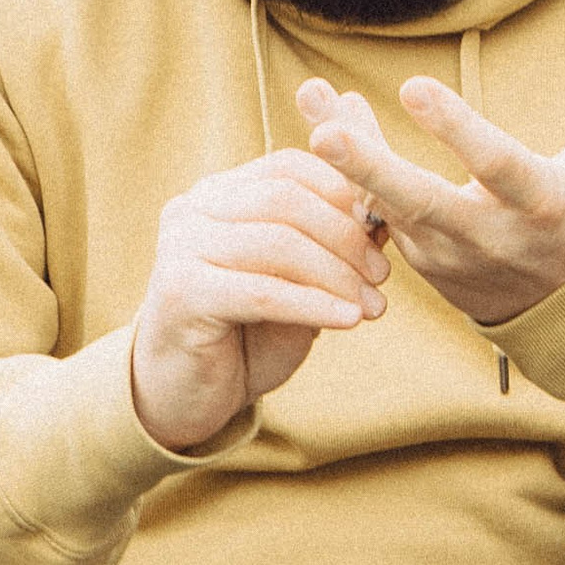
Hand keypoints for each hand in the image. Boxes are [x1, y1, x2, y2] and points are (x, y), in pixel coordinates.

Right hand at [130, 149, 390, 453]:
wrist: (183, 397)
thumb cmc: (245, 337)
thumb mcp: (296, 284)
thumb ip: (328, 249)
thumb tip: (384, 221)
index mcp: (217, 194)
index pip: (289, 168)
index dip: (343, 194)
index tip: (383, 233)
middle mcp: (192, 210)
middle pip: (285, 200)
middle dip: (345, 236)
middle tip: (382, 274)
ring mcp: (180, 248)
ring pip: (277, 244)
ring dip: (336, 275)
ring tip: (373, 305)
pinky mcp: (180, 294)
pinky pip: (263, 292)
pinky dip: (314, 305)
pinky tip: (349, 321)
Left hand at [293, 60, 564, 329]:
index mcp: (543, 207)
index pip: (495, 168)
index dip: (455, 130)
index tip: (412, 87)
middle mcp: (493, 239)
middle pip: (423, 205)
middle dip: (371, 169)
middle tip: (323, 135)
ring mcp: (453, 259)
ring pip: (390, 204)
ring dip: (349, 156)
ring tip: (311, 97)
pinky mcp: (428, 266)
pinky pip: (383, 214)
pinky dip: (357, 173)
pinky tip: (329, 119)